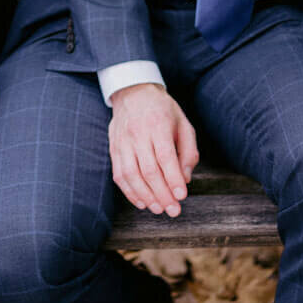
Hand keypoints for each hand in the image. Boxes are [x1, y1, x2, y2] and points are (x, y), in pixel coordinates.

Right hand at [109, 82, 198, 216]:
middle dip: (162, 194)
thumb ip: (188, 150)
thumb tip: (185, 178)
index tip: (182, 196)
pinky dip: (129, 191)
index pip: (165, 157)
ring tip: (158, 209)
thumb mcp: (183, 123)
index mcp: (158, 125)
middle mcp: (138, 134)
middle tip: (173, 210)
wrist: (133, 93)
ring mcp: (123, 142)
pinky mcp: (114, 149)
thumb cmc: (163, 111)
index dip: (173, 179)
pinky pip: (119, 174)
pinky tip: (141, 202)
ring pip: (131, 174)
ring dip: (145, 195)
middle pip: (148, 170)